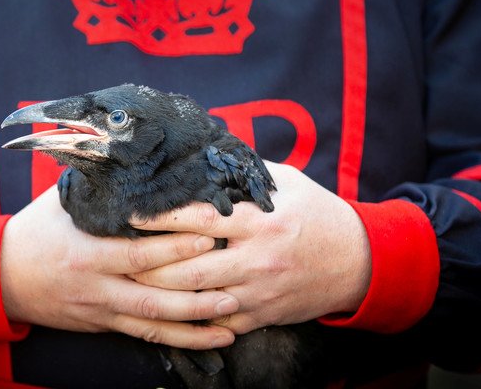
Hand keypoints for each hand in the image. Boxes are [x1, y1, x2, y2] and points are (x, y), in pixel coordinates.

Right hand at [0, 185, 238, 349]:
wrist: (1, 276)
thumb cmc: (38, 230)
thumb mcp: (64, 202)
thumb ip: (101, 187)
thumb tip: (135, 154)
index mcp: (87, 252)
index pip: (138, 252)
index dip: (175, 246)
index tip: (209, 234)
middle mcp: (96, 286)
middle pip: (152, 293)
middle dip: (195, 292)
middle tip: (234, 283)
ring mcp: (100, 310)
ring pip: (153, 324)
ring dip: (194, 326)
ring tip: (232, 321)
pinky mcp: (103, 325)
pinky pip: (144, 336)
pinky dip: (178, 339)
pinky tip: (207, 339)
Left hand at [129, 162, 370, 334]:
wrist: (357, 260)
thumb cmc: (317, 214)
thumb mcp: (286, 183)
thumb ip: (245, 174)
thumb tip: (205, 156)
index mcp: (259, 221)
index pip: (199, 219)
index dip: (160, 217)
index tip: (131, 214)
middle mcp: (257, 258)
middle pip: (190, 267)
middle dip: (151, 264)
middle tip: (123, 256)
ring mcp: (259, 291)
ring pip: (200, 299)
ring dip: (164, 293)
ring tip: (135, 283)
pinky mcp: (264, 314)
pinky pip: (220, 322)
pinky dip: (194, 317)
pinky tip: (171, 309)